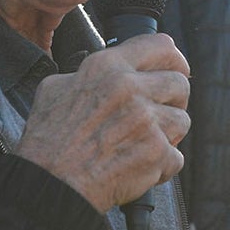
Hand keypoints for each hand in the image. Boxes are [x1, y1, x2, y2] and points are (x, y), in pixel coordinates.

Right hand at [15, 33, 189, 212]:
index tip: (174, 69)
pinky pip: (176, 157)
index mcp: (107, 67)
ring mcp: (146, 121)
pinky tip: (139, 165)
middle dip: (174, 99)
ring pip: (182, 120)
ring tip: (144, 143)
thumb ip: (88, 74)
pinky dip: (161, 166)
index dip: (173, 59)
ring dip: (168, 134)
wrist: (49, 183)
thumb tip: (108, 72)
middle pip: (180, 83)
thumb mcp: (56, 88)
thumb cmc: (48, 140)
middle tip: (159, 112)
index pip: (161, 46)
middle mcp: (129, 88)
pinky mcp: (155, 153)